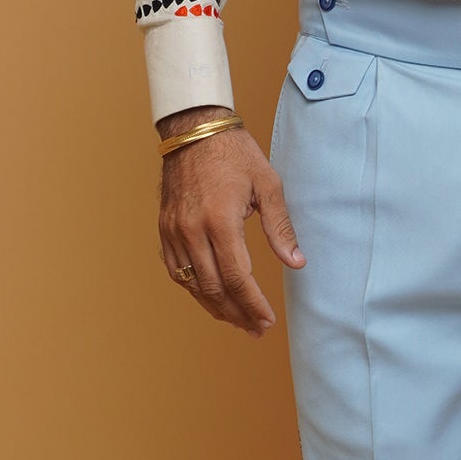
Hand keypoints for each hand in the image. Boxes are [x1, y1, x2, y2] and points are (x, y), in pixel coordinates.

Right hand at [155, 104, 304, 336]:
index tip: (267, 321)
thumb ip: (281, 227)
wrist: (195, 131)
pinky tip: (210, 297)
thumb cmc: (236, 154)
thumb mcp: (268, 185)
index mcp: (220, 220)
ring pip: (192, 284)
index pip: (237, 277)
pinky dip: (193, 289)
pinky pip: (176, 270)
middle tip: (256, 328)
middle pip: (214, 288)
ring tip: (237, 320)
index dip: (253, 304)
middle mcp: (192, 230)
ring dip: (215, 307)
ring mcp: (174, 230)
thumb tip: (296, 263)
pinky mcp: (164, 228)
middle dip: (237, 313)